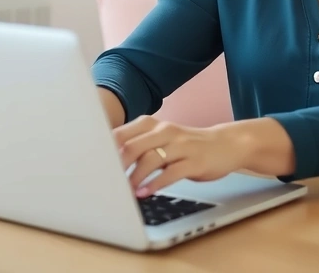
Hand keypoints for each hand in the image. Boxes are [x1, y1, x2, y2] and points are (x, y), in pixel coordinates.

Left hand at [113, 115, 243, 197]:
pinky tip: (145, 193)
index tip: (93, 165)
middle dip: (116, 165)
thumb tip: (107, 160)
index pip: (122, 134)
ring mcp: (181, 145)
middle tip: (105, 181)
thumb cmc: (187, 145)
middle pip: (133, 146)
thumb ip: (138, 145)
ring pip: (151, 159)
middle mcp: (165, 131)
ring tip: (124, 191)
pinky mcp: (194, 161)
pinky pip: (171, 172)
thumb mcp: (161, 139)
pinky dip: (155, 184)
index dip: (105, 150)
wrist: (226, 144)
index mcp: (152, 125)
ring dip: (134, 177)